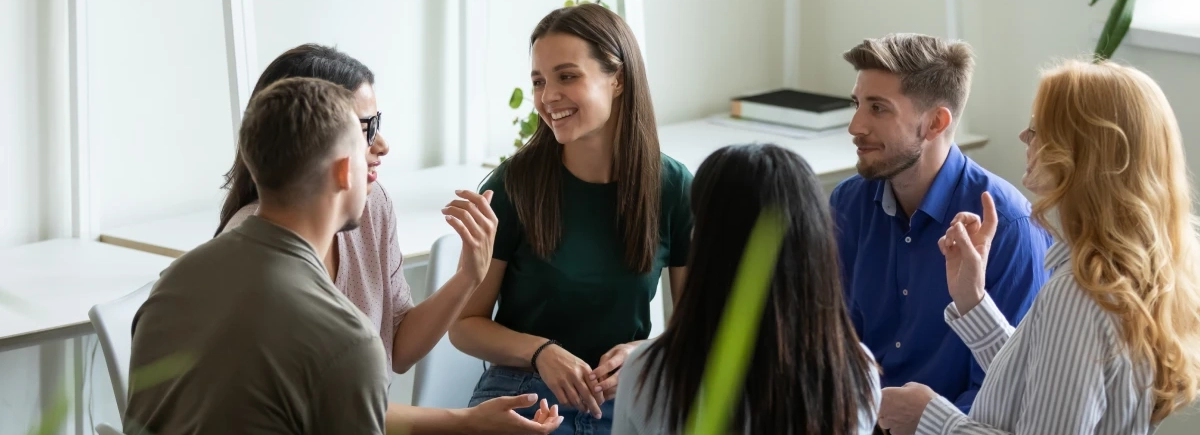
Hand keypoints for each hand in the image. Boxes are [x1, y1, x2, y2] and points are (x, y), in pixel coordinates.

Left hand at [443, 190, 498, 285]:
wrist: (477, 269)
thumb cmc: (480, 245)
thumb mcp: (486, 226)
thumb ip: (486, 209)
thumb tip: (489, 192)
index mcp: (493, 220)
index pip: (481, 200)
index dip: (468, 194)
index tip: (457, 192)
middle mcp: (488, 227)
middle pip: (470, 206)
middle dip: (456, 203)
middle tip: (447, 205)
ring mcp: (481, 236)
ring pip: (464, 215)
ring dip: (451, 210)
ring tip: (444, 211)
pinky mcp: (472, 244)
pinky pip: (460, 228)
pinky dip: (452, 221)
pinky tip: (447, 219)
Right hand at [464, 394, 562, 434]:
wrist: (472, 424)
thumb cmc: (486, 413)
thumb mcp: (504, 402)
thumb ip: (521, 400)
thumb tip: (536, 397)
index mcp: (521, 427)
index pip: (544, 430)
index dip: (554, 423)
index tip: (560, 413)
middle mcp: (521, 433)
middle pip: (543, 430)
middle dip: (551, 419)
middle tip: (553, 406)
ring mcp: (517, 433)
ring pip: (536, 429)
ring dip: (543, 418)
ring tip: (543, 405)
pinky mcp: (513, 432)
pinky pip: (530, 429)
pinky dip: (535, 420)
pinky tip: (535, 410)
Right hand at [534, 344, 603, 418]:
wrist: (546, 353)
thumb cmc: (565, 359)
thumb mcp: (579, 364)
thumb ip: (587, 376)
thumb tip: (596, 391)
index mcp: (584, 369)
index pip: (595, 386)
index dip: (599, 397)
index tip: (601, 403)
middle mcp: (576, 375)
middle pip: (587, 396)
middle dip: (594, 407)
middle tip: (598, 415)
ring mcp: (564, 381)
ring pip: (576, 400)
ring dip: (581, 407)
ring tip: (584, 410)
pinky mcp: (554, 386)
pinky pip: (564, 400)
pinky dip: (569, 405)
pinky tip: (571, 405)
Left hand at [590, 342, 639, 400]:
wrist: (641, 354)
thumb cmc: (621, 353)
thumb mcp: (612, 352)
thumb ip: (604, 363)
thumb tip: (598, 378)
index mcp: (623, 355)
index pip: (611, 364)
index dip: (601, 371)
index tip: (591, 377)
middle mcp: (630, 365)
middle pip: (618, 377)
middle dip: (606, 384)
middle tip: (595, 390)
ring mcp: (634, 375)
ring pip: (620, 386)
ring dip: (608, 391)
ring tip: (597, 394)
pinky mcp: (633, 383)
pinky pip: (622, 391)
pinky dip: (612, 394)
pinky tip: (604, 395)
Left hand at [878, 382, 937, 434]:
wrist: (935, 416)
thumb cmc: (924, 398)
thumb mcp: (914, 386)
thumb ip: (902, 389)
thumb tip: (900, 391)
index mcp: (886, 395)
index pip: (877, 395)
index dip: (883, 397)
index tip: (889, 398)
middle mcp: (884, 409)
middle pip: (878, 410)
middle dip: (885, 409)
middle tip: (896, 408)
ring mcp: (889, 422)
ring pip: (884, 422)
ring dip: (890, 420)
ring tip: (902, 417)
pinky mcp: (897, 432)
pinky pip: (893, 430)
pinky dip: (898, 428)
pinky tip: (906, 424)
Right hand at [938, 191, 996, 314]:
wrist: (964, 294)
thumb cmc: (973, 278)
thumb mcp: (971, 260)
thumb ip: (964, 242)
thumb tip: (956, 226)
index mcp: (983, 241)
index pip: (989, 220)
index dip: (988, 207)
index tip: (984, 194)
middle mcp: (973, 241)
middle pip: (969, 220)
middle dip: (960, 218)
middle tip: (955, 225)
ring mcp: (961, 246)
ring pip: (955, 228)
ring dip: (950, 232)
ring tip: (949, 243)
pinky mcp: (951, 252)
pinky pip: (945, 239)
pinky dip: (943, 241)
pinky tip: (944, 250)